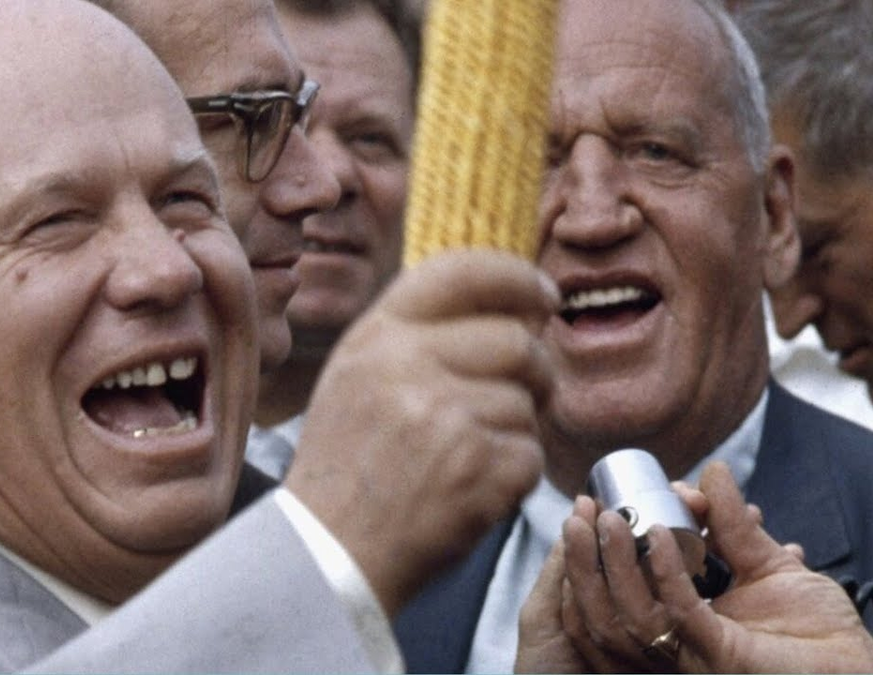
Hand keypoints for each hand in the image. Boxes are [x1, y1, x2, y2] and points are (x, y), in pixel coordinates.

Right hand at [285, 249, 558, 615]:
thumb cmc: (348, 467)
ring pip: (528, 401)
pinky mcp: (478, 469)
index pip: (463, 271)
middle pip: (517, 340)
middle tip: (529, 392)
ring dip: (516, 429)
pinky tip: (472, 489)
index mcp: (376, 336)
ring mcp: (445, 417)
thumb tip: (514, 309)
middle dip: (536, 369)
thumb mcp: (356, 376)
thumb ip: (418, 335)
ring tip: (470, 456)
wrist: (328, 554)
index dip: (517, 279)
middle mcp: (408, 365)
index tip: (544, 298)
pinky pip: (530, 454)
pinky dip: (514, 476)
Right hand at [548, 462, 872, 672]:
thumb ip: (734, 523)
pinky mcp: (718, 655)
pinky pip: (678, 613)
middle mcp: (679, 642)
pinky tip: (659, 535)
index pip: (620, 590)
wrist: (862, 669)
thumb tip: (710, 471)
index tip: (602, 503)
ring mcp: (695, 652)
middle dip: (584, 560)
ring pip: (629, 613)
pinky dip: (664, 571)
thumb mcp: (769, 563)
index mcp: (681, 624)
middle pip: (607, 606)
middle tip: (585, 509)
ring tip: (608, 518)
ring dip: (612, 563)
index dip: (601, 550)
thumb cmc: (821, 632)